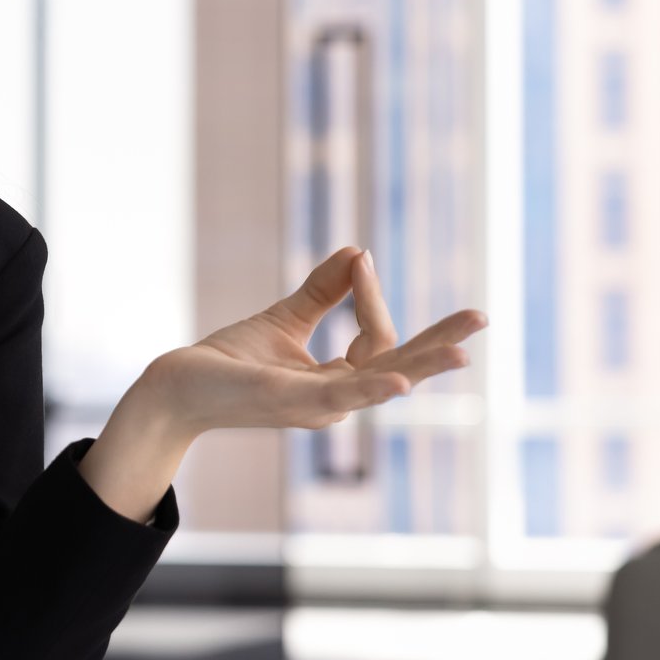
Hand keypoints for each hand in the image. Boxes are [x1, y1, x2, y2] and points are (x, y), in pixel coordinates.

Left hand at [80, 247, 485, 519]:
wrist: (177, 386)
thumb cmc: (230, 360)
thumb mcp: (285, 319)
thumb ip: (323, 291)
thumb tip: (358, 253)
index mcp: (336, 382)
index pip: (379, 339)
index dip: (372, 298)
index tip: (360, 259)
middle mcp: (334, 400)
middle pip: (400, 368)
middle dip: (441, 344)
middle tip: (482, 316)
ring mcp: (314, 407)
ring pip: (378, 383)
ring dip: (421, 366)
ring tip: (463, 353)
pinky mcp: (289, 403)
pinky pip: (339, 396)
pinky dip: (370, 387)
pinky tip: (398, 377)